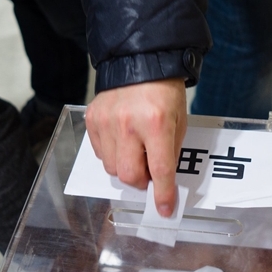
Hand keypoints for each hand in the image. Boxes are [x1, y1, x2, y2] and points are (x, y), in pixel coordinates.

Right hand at [85, 78, 186, 216]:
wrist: (139, 61)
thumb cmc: (165, 92)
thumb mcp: (179, 120)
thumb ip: (171, 151)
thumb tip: (162, 180)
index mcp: (156, 123)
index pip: (160, 170)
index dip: (163, 194)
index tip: (165, 209)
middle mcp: (128, 124)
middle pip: (129, 175)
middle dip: (141, 181)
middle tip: (149, 172)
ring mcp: (106, 121)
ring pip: (112, 168)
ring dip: (126, 167)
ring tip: (135, 150)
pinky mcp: (92, 118)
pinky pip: (101, 153)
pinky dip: (113, 154)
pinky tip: (122, 139)